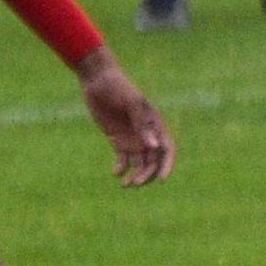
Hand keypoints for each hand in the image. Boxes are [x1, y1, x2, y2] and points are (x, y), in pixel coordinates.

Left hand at [77, 52, 174, 186]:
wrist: (98, 80)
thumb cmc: (119, 87)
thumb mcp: (131, 104)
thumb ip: (142, 125)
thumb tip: (154, 147)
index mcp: (156, 125)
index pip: (167, 150)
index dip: (167, 165)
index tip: (161, 180)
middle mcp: (147, 135)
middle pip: (153, 161)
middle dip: (147, 175)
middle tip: (134, 183)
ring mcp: (132, 138)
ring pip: (139, 164)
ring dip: (135, 175)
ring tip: (125, 184)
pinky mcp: (117, 140)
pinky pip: (123, 160)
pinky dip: (121, 169)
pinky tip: (115, 173)